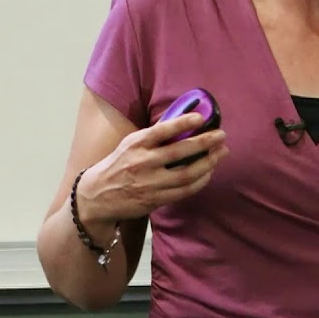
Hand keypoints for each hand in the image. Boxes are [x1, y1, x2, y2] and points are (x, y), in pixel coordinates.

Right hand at [76, 112, 228, 225]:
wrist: (97, 196)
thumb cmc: (118, 164)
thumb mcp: (130, 144)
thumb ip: (152, 137)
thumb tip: (182, 122)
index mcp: (136, 144)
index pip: (162, 130)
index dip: (183, 122)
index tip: (201, 117)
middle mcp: (143, 162)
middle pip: (180, 152)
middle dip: (205, 143)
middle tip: (221, 136)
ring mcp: (150, 183)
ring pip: (187, 173)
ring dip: (208, 163)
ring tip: (221, 153)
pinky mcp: (155, 199)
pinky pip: (184, 190)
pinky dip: (200, 181)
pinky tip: (209, 172)